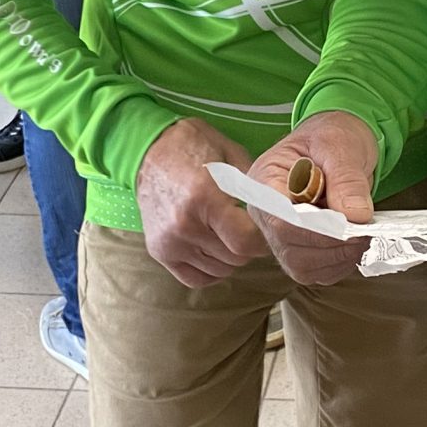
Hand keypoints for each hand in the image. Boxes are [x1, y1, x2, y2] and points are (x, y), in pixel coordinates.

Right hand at [135, 119, 267, 287]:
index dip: (262, 238)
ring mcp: (170, 242)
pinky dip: (211, 269)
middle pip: (235, 258)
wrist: (148, 150)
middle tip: (245, 225)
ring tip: (226, 231)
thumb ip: (254, 188)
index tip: (263, 226)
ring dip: (230, 256)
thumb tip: (278, 215)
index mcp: (204, 198)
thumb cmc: (194, 147)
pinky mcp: (159, 252)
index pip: (245, 242)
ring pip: (220, 269)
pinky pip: (196, 278)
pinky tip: (213, 247)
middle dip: (248, 245)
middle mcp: (185, 225)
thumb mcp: (232, 157)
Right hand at [243, 111, 379, 285]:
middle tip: (364, 228)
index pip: (279, 219)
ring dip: (338, 257)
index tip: (348, 224)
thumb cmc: (332, 137)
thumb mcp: (341, 145)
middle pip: (289, 248)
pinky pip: (316, 272)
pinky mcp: (298, 249)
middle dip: (332, 244)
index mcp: (264, 180)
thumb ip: (346, 178)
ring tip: (362, 232)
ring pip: (302, 266)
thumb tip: (355, 215)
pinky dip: (340, 263)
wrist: (338, 145)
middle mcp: (265, 213)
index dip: (314, 229)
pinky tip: (355, 242)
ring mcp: (279, 235)